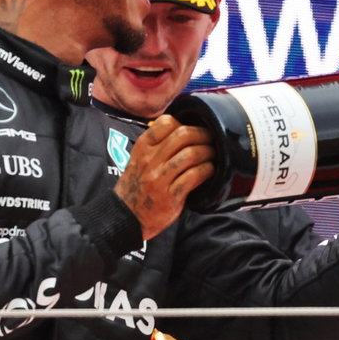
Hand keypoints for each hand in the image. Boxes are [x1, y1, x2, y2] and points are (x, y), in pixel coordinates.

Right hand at [114, 115, 215, 239]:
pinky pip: (194, 176)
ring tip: (213, 154)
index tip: (195, 128)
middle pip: (184, 135)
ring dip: (208, 152)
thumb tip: (183, 128)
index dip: (185, 122)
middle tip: (211, 139)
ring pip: (191, 154)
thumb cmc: (137, 187)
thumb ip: (157, 145)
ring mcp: (159, 178)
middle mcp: (150, 160)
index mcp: (142, 147)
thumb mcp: (139, 160)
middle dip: (203, 134)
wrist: (125, 217)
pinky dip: (207, 170)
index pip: (167, 122)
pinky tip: (210, 170)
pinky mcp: (170, 196)